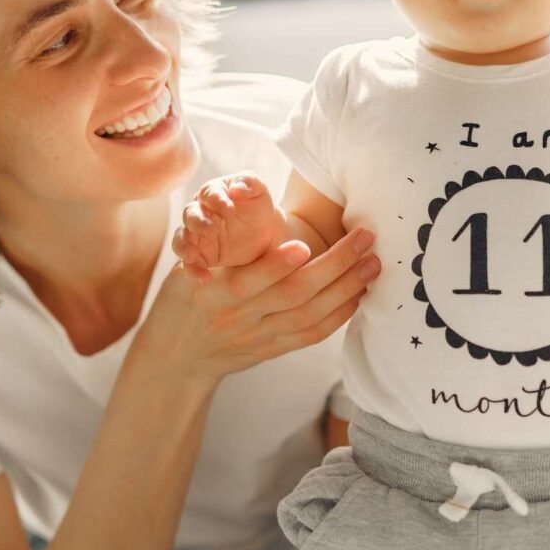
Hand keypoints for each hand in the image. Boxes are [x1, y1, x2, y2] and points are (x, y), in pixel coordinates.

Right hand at [141, 228, 379, 386]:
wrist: (177, 355)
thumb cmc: (188, 296)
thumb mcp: (191, 267)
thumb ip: (222, 247)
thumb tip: (252, 194)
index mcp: (215, 290)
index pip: (249, 279)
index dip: (277, 265)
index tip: (303, 244)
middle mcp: (240, 315)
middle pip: (293, 295)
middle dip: (334, 266)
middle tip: (364, 240)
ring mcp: (258, 336)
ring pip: (309, 316)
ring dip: (346, 289)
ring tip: (372, 264)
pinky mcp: (272, 351)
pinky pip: (311, 336)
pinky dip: (339, 316)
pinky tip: (359, 295)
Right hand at [172, 171, 280, 283]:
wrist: (264, 234)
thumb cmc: (258, 207)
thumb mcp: (259, 192)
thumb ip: (250, 183)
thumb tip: (238, 188)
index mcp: (213, 193)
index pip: (210, 194)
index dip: (218, 200)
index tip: (229, 209)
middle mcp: (199, 213)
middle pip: (190, 215)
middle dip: (198, 222)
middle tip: (211, 230)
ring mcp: (196, 235)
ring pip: (182, 239)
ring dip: (184, 247)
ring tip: (191, 256)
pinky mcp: (199, 256)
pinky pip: (189, 264)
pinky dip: (193, 270)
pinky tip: (204, 278)